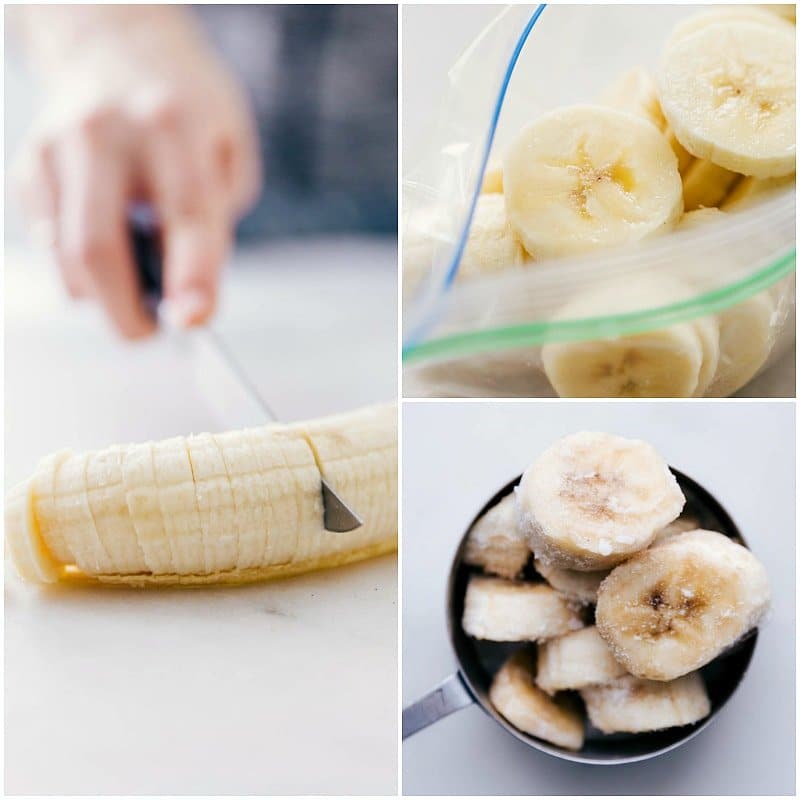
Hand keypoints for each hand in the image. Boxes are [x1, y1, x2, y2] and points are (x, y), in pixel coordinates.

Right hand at [13, 9, 260, 337]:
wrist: (115, 45)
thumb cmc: (187, 110)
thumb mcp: (229, 150)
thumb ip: (214, 219)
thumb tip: (184, 299)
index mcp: (173, 123)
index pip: (185, 214)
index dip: (191, 276)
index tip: (193, 323)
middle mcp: (104, 132)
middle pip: (97, 250)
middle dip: (126, 315)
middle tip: (152, 332)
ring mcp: (53, 148)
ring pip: (64, 260)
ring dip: (104, 296)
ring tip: (137, 280)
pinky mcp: (25, 167)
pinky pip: (48, 247)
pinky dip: (81, 268)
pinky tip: (109, 241)